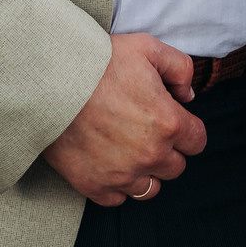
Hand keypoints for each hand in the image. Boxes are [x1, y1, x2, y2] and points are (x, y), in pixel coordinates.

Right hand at [41, 32, 206, 205]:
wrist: (48, 80)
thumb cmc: (98, 62)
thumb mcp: (147, 47)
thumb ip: (179, 68)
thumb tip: (188, 94)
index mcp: (168, 123)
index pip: (197, 141)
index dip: (186, 128)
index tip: (169, 119)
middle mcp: (150, 155)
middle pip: (175, 167)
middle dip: (166, 150)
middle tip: (144, 130)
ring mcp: (122, 175)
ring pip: (150, 189)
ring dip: (144, 172)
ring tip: (127, 150)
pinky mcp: (94, 186)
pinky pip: (118, 199)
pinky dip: (116, 185)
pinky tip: (107, 162)